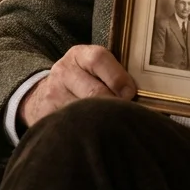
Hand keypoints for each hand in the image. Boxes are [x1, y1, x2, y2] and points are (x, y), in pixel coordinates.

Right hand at [18, 45, 136, 128]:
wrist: (45, 94)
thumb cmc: (82, 81)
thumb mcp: (93, 68)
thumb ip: (113, 74)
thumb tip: (144, 93)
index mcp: (79, 55)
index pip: (98, 59)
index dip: (118, 77)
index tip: (130, 94)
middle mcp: (64, 71)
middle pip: (93, 91)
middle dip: (113, 105)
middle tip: (125, 116)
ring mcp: (53, 93)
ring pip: (83, 112)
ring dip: (102, 122)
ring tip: (113, 127)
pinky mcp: (46, 114)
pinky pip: (71, 126)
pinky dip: (86, 131)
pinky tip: (95, 134)